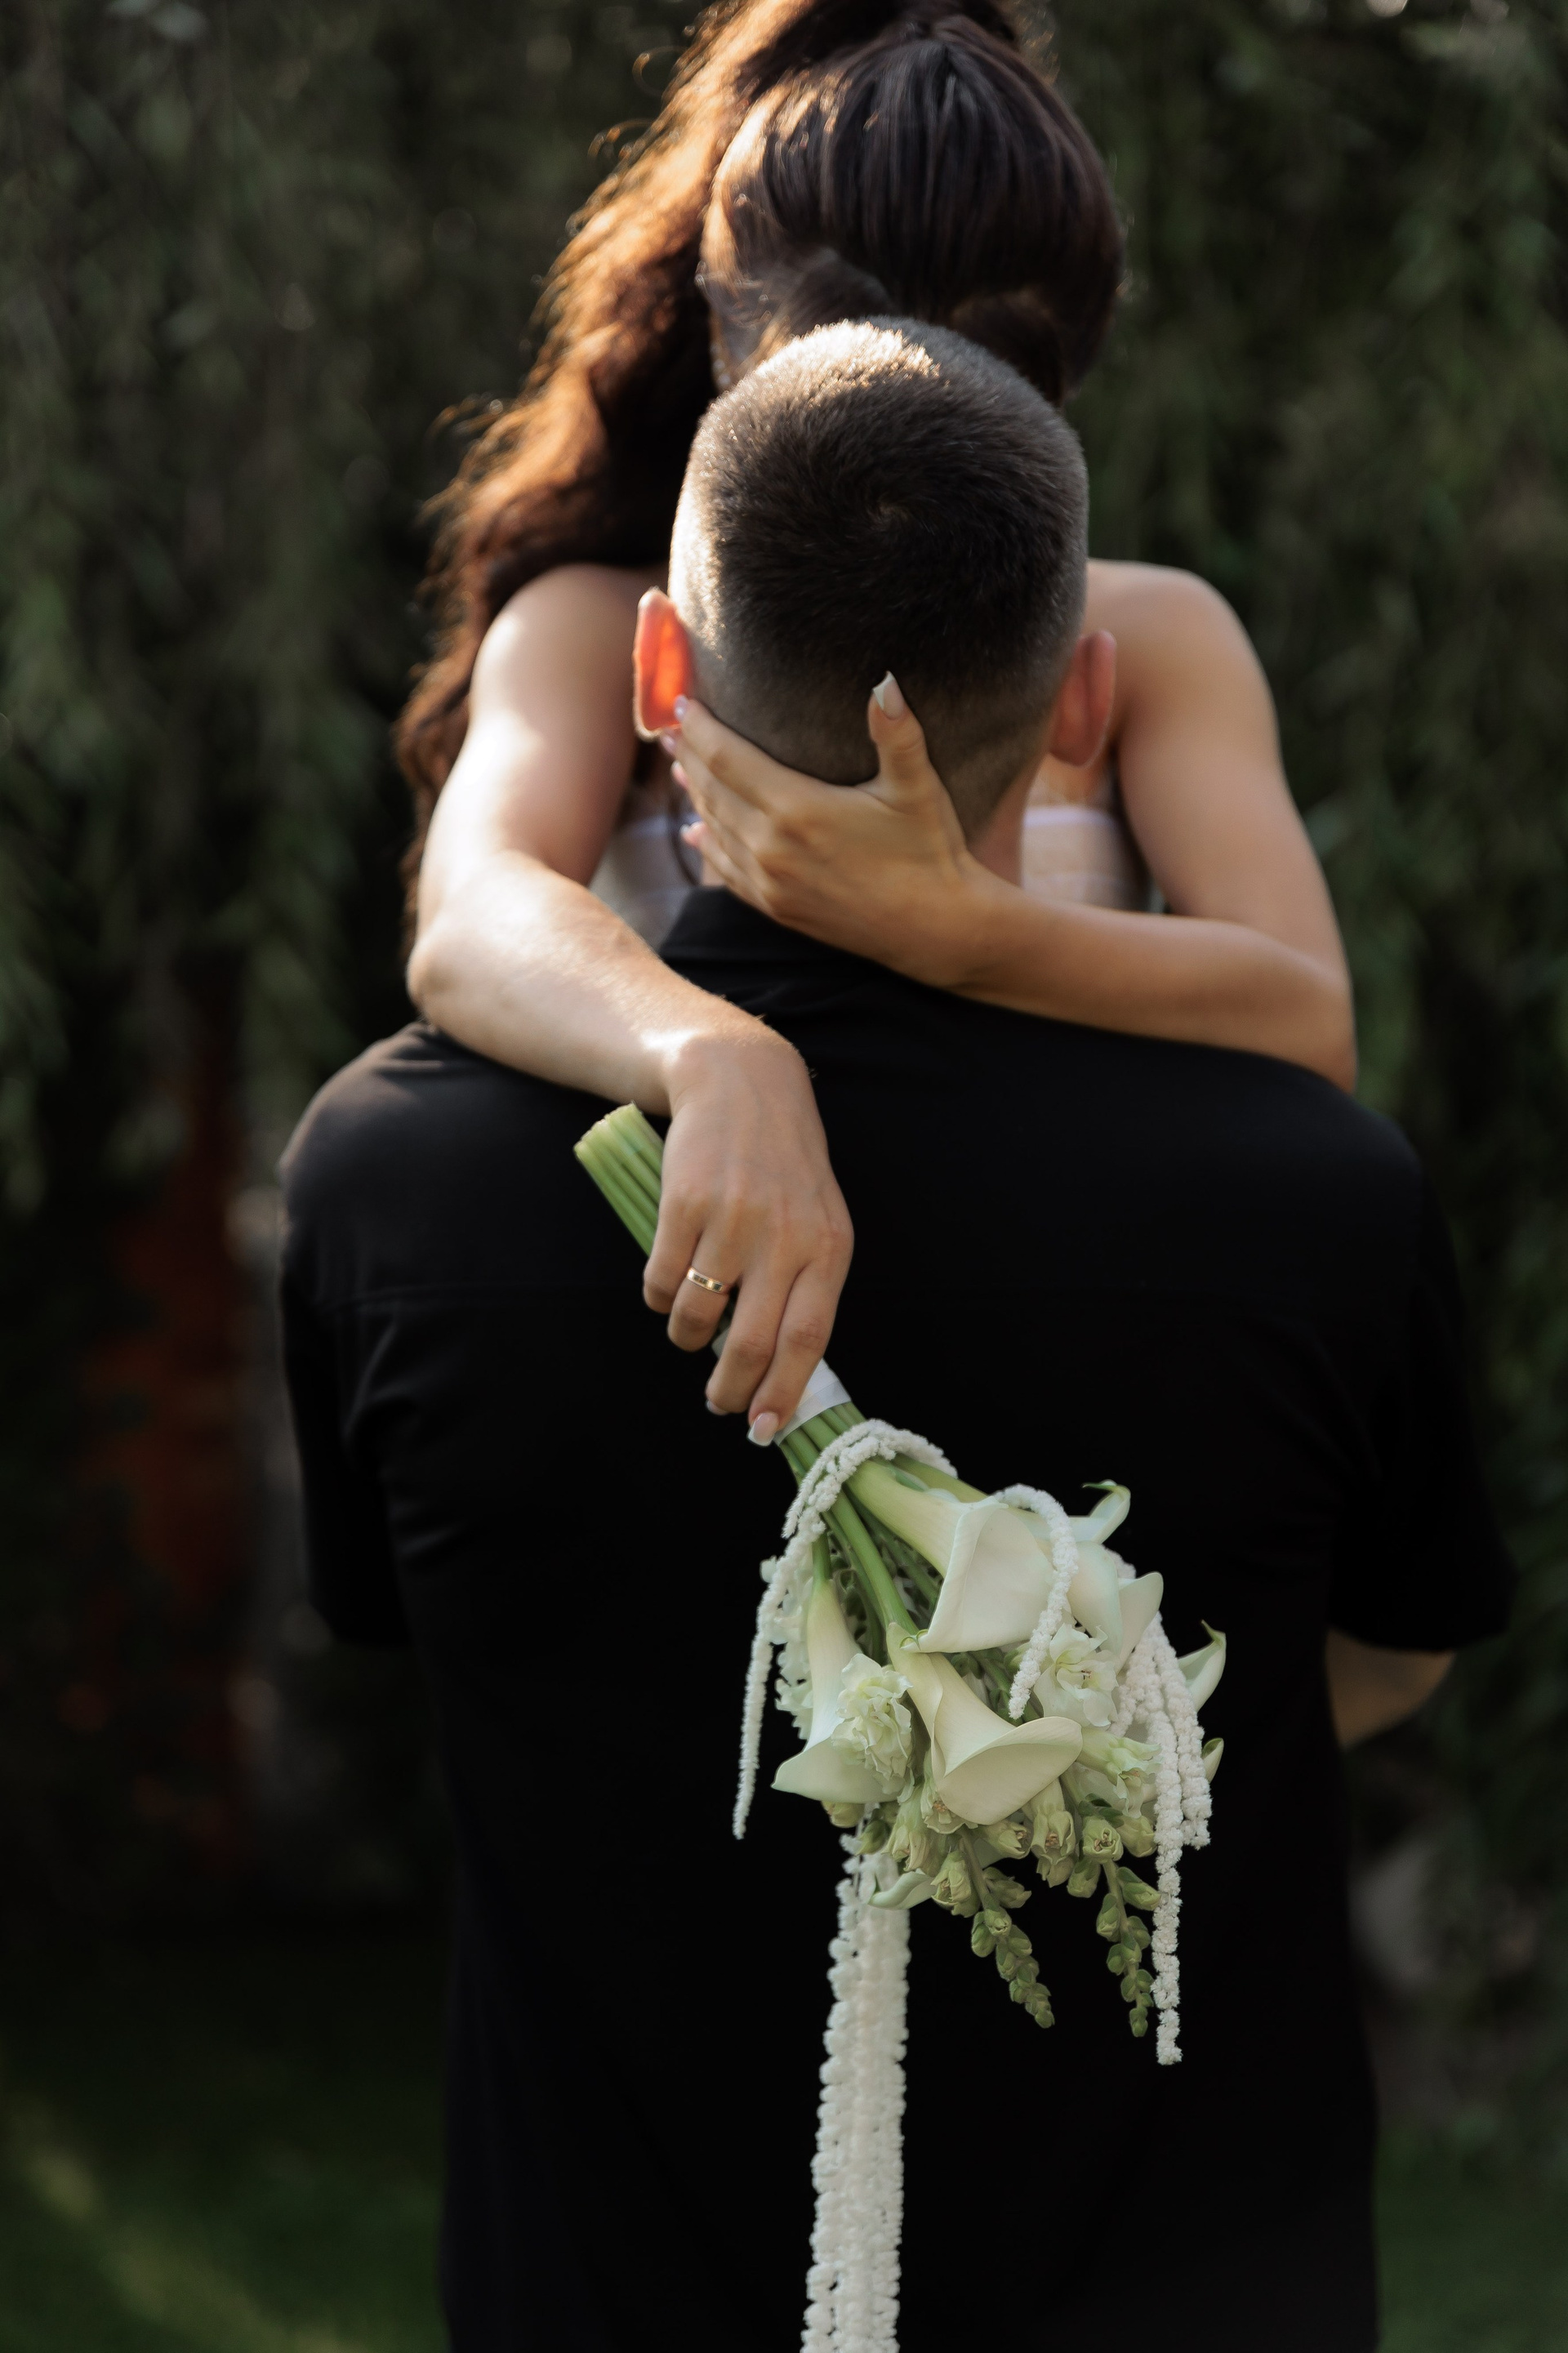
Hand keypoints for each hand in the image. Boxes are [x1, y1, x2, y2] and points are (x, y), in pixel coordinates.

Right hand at [642, 1027, 853, 1439]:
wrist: (741, 1083)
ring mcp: (733, 1219)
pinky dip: (661, 1300)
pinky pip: (662, 1282)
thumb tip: (784, 1369)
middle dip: (730, 1388)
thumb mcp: (817, 1219)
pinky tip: (670, 1286)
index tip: (762, 1427)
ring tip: (691, 1331)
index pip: (808, 1339)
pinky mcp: (684, 1204)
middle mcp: (785, 1236)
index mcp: (829, 1247)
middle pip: (754, 1341)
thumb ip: (808, 1284)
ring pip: (699, 1317)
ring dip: (688, 1339)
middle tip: (717, 1402)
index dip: (783, 1391)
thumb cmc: (783, 1165)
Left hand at [669, 683, 990, 986]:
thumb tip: (886, 680)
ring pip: (713, 830)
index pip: (727, 758)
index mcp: (797, 809)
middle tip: (670, 728)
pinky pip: (726, 871)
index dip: (701, 728)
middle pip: (711, 790)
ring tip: (679, 767)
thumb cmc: (929, 852)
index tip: (684, 702)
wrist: (934, 929)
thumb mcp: (918, 789)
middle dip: (689, 755)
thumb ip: (897, 733)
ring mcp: (770, 883)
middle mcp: (772, 848)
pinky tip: (693, 833)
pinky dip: (705, 846)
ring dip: (693, 796)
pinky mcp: (777, 908)